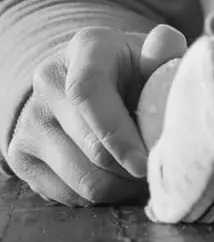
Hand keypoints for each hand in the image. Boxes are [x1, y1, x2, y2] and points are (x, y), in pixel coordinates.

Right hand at [6, 23, 188, 205]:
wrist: (88, 84)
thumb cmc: (132, 73)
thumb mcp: (152, 56)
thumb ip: (164, 51)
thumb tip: (164, 43)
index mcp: (86, 48)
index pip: (89, 93)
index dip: (117, 134)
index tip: (144, 163)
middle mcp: (48, 80)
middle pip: (90, 146)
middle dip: (130, 170)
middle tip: (156, 174)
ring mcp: (30, 119)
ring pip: (80, 179)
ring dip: (119, 189)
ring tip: (140, 179)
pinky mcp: (20, 155)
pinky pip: (66, 195)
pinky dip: (98, 198)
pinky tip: (115, 181)